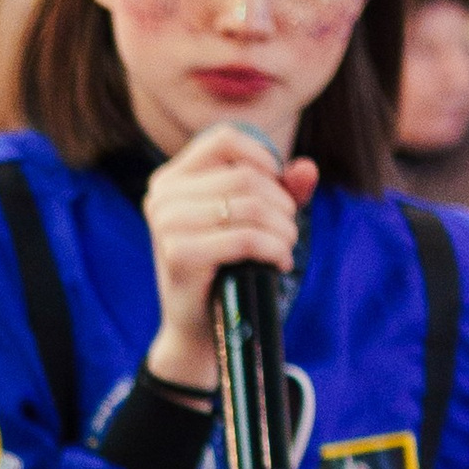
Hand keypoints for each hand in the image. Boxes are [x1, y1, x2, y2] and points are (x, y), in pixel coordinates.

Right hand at [143, 127, 314, 389]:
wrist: (198, 329)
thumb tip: (307, 169)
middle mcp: (161, 197)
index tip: (279, 190)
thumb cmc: (224, 269)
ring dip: (282, 228)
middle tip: (290, 230)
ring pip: (247, 205)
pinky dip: (273, 249)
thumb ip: (280, 189)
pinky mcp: (178, 255)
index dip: (263, 157)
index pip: (224, 140)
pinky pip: (244, 238)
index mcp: (171, 179)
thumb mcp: (251, 220)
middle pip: (243, 175)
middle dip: (281, 203)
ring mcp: (165, 225)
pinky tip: (279, 263)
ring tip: (286, 247)